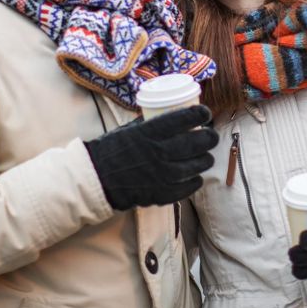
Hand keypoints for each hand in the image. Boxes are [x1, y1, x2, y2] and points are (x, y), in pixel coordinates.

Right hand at [85, 104, 217, 210]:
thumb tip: (170, 114)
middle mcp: (160, 152)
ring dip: (205, 159)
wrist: (96, 179)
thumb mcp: (130, 128)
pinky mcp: (162, 193)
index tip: (205, 113)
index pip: (186, 118)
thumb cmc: (112, 149)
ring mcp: (163, 175)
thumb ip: (151, 123)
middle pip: (198, 143)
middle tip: (210, 136)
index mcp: (151, 132)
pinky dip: (195, 180)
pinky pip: (189, 186)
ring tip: (204, 156)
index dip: (201, 114)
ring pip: (198, 165)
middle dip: (210, 137)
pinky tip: (194, 176)